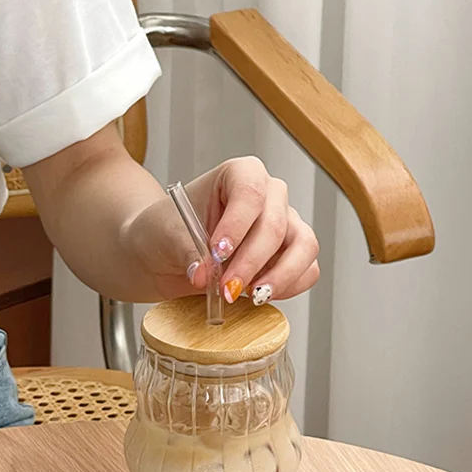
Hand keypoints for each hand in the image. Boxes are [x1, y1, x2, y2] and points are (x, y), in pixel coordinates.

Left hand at [125, 156, 319, 303]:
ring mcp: (285, 226)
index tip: (217, 253)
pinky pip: (308, 271)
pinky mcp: (291, 256)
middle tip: (225, 289)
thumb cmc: (165, 233)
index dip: (237, 226)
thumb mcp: (165, 236)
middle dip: (251, 262)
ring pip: (304, 247)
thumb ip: (186, 251)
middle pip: (276, 225)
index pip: (250, 192)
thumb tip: (203, 275)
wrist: (164, 255)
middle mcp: (269, 196)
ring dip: (280, 277)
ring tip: (249, 296)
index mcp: (238, 175)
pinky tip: (257, 296)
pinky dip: (288, 287)